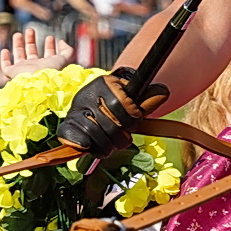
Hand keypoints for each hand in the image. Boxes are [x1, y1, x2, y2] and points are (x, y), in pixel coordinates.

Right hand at [0, 30, 74, 79]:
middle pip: (32, 53)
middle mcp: (35, 68)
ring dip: (18, 45)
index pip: (48, 54)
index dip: (49, 45)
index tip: (50, 37)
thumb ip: (68, 50)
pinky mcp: (13, 73)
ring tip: (18, 34)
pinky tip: (5, 50)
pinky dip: (4, 59)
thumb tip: (62, 41)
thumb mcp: (64, 59)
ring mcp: (23, 71)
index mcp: (48, 66)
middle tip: (31, 30)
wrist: (38, 82)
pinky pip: (6, 66)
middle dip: (31, 41)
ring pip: (19, 56)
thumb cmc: (52, 71)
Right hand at [55, 67, 169, 156]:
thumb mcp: (135, 97)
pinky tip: (93, 146)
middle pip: (110, 125)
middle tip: (124, 138)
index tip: (134, 122)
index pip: (121, 106)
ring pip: (95, 136)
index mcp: (105, 83)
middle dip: (121, 137)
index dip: (131, 119)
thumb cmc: (120, 101)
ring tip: (112, 145)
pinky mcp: (67, 124)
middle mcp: (87, 94)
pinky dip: (88, 147)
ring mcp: (75, 109)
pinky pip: (77, 141)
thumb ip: (148, 98)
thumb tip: (164, 92)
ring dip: (107, 146)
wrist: (97, 100)